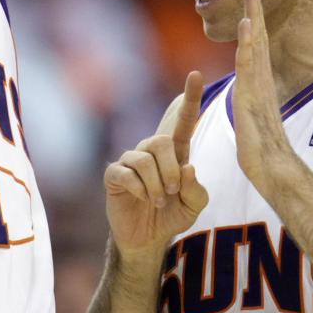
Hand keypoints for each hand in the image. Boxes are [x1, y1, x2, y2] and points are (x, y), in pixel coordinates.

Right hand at [104, 69, 207, 253]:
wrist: (147, 238)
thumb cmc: (172, 216)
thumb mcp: (194, 206)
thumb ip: (197, 189)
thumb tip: (188, 168)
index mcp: (175, 154)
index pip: (183, 122)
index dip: (189, 99)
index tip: (196, 74)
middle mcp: (151, 152)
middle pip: (161, 141)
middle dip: (171, 170)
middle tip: (172, 192)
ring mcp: (131, 162)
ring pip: (144, 159)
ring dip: (156, 184)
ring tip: (158, 201)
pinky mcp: (114, 176)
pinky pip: (126, 172)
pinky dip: (139, 189)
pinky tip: (142, 199)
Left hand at [233, 0, 293, 193]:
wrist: (274, 171)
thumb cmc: (265, 153)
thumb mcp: (253, 121)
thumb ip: (251, 105)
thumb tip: (248, 99)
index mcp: (259, 83)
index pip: (255, 44)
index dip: (253, 17)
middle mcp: (261, 79)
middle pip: (259, 34)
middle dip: (254, 4)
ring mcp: (260, 86)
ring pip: (256, 42)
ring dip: (253, 13)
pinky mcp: (254, 97)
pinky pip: (251, 65)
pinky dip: (251, 43)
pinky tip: (248, 23)